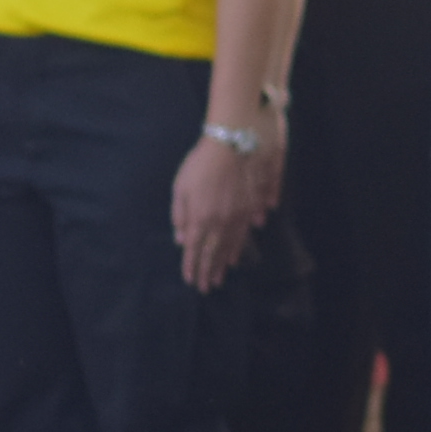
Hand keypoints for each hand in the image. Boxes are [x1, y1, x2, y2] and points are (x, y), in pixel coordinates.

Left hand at [172, 127, 270, 289]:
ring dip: (224, 263)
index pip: (194, 250)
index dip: (192, 267)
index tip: (191, 281)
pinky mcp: (250, 208)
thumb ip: (180, 215)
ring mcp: (238, 216)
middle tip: (207, 287)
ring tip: (221, 276)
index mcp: (199, 218)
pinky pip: (244, 234)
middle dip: (209, 271)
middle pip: (213, 253)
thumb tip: (181, 239)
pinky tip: (237, 256)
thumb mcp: (180, 188)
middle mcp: (220, 222)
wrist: (232, 145)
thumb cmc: (199, 164)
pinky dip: (239, 248)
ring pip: (230, 247)